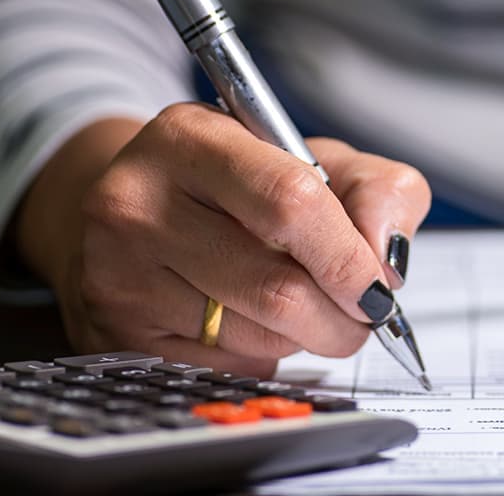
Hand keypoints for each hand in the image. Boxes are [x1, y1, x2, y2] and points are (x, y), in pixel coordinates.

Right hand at [15, 103, 430, 376]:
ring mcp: (119, 271)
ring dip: (306, 337)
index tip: (377, 285)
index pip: (290, 202)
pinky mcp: (118, 331)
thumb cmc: (240, 183)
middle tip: (361, 314)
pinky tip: (255, 322)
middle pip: (276, 286)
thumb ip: (378, 191)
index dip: (346, 256)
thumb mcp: (316, 159)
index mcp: (192, 138)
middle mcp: (139, 201)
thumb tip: (386, 259)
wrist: (139, 208)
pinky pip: (224, 366)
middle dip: (341, 315)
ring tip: (308, 309)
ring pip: (255, 335)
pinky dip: (264, 354)